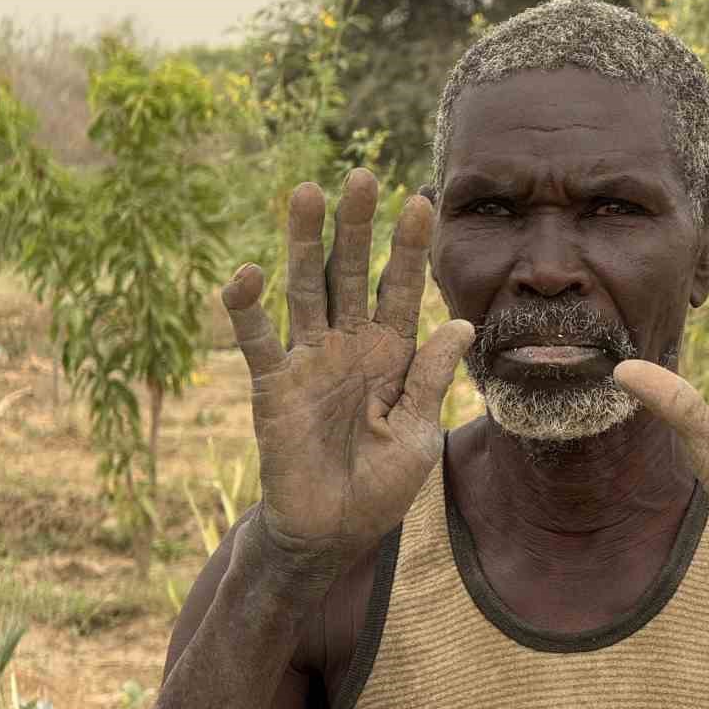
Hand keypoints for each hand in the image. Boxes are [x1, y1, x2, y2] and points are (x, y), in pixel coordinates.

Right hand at [222, 170, 472, 572]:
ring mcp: (308, 361)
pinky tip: (247, 273)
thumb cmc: (379, 487)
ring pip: (305, 290)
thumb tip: (461, 324)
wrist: (330, 532)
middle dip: (356, 228)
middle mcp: (348, 347)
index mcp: (391, 356)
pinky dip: (247, 309)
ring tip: (308, 193)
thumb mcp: (417, 432)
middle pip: (351, 275)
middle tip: (362, 176)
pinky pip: (258, 341)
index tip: (423, 201)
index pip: (402, 291)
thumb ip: (431, 378)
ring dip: (305, 244)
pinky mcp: (272, 386)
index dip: (410, 250)